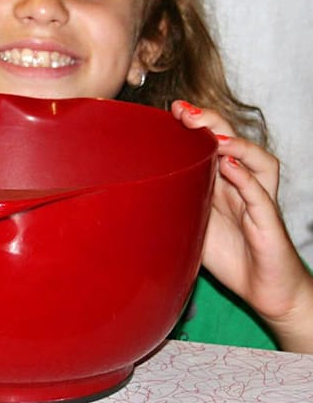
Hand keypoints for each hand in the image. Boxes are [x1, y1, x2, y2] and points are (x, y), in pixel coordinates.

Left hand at [172, 100, 312, 351]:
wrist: (265, 292)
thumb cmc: (230, 256)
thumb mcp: (191, 225)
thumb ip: (173, 205)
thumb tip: (134, 191)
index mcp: (222, 183)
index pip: (214, 142)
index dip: (198, 124)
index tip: (173, 109)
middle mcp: (243, 185)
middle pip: (234, 142)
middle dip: (211, 122)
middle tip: (184, 111)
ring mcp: (258, 202)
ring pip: (258, 161)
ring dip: (235, 143)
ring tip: (211, 134)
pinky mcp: (268, 223)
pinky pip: (260, 196)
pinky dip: (245, 178)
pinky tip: (228, 166)